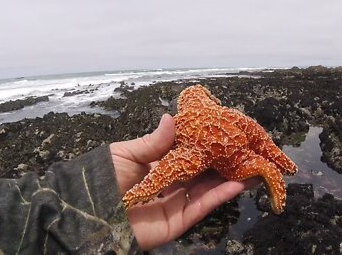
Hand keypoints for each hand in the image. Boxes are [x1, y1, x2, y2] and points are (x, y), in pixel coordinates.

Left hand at [109, 114, 258, 249]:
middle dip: (224, 165)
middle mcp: (170, 185)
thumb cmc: (104, 177)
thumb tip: (172, 117)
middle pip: (202, 175)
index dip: (206, 148)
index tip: (226, 137)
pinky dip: (220, 197)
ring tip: (252, 168)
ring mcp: (174, 204)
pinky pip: (201, 208)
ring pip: (207, 191)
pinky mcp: (176, 223)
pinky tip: (238, 184)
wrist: (88, 212)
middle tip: (247, 153)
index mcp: (158, 167)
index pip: (188, 156)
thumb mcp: (127, 153)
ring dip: (230, 181)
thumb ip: (155, 141)